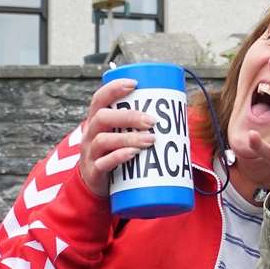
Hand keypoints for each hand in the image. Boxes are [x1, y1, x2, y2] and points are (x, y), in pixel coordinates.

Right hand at [76, 78, 161, 197]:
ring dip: (128, 138)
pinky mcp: (94, 172)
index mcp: (96, 121)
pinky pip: (104, 163)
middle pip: (102, 118)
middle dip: (128, 116)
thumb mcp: (120, 135)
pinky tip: (133, 154)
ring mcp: (90, 153)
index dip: (113, 89)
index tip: (134, 84)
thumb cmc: (114, 153)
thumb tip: (179, 113)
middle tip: (152, 120)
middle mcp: (90, 134)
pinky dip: (119, 157)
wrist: (95, 184)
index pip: (99, 99)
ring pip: (104, 140)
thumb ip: (138, 125)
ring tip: (150, 139)